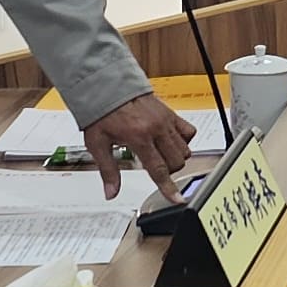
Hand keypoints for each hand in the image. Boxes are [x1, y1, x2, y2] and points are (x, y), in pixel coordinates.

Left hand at [85, 94, 200, 199]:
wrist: (108, 86)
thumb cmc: (102, 112)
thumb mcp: (98, 143)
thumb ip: (108, 170)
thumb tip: (111, 192)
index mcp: (139, 137)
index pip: (159, 170)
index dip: (169, 188)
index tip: (177, 199)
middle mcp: (156, 129)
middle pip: (175, 162)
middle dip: (168, 171)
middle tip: (154, 167)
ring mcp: (165, 120)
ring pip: (184, 149)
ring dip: (176, 158)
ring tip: (161, 156)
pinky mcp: (170, 113)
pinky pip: (188, 131)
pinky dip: (184, 141)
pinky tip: (170, 143)